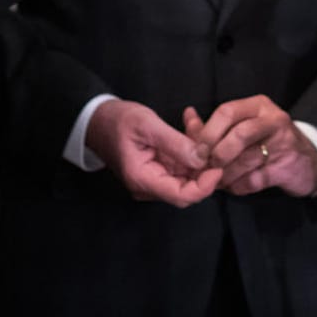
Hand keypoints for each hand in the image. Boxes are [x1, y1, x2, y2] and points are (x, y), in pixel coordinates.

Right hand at [87, 99, 219, 206]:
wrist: (98, 119)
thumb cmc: (118, 120)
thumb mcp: (147, 125)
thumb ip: (175, 142)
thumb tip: (202, 158)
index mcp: (143, 179)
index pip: (181, 196)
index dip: (204, 186)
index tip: (218, 167)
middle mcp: (149, 186)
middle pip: (187, 189)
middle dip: (204, 168)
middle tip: (213, 141)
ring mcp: (154, 179)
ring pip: (187, 177)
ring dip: (199, 156)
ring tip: (198, 126)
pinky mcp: (158, 170)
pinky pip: (181, 166)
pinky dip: (190, 150)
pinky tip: (192, 126)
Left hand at [184, 96, 316, 196]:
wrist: (307, 162)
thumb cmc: (267, 142)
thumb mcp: (244, 126)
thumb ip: (213, 125)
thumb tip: (187, 115)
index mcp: (257, 106)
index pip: (227, 111)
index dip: (207, 132)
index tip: (196, 151)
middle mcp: (272, 120)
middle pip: (238, 133)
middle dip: (217, 154)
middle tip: (206, 168)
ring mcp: (283, 143)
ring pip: (246, 159)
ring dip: (225, 174)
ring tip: (217, 180)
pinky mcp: (287, 167)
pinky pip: (255, 179)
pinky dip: (239, 186)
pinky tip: (235, 186)